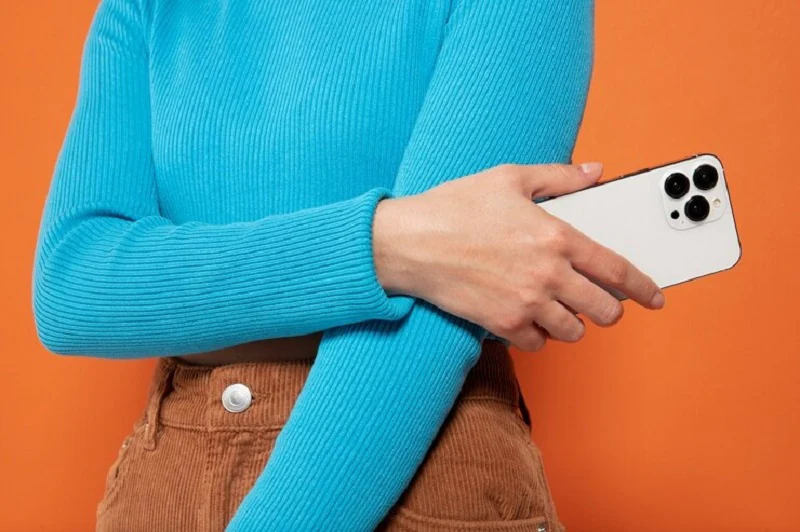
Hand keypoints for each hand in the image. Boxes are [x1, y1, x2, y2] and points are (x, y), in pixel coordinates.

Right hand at [372, 162, 664, 351]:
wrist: (409, 242)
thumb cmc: (454, 207)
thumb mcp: (509, 178)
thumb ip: (559, 176)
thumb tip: (594, 171)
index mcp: (556, 236)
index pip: (616, 269)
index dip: (643, 287)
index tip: (655, 297)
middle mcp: (548, 274)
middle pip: (603, 309)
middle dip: (610, 310)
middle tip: (601, 305)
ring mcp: (526, 302)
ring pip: (573, 331)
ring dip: (573, 323)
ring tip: (559, 309)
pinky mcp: (502, 323)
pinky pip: (538, 343)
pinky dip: (538, 335)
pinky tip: (528, 318)